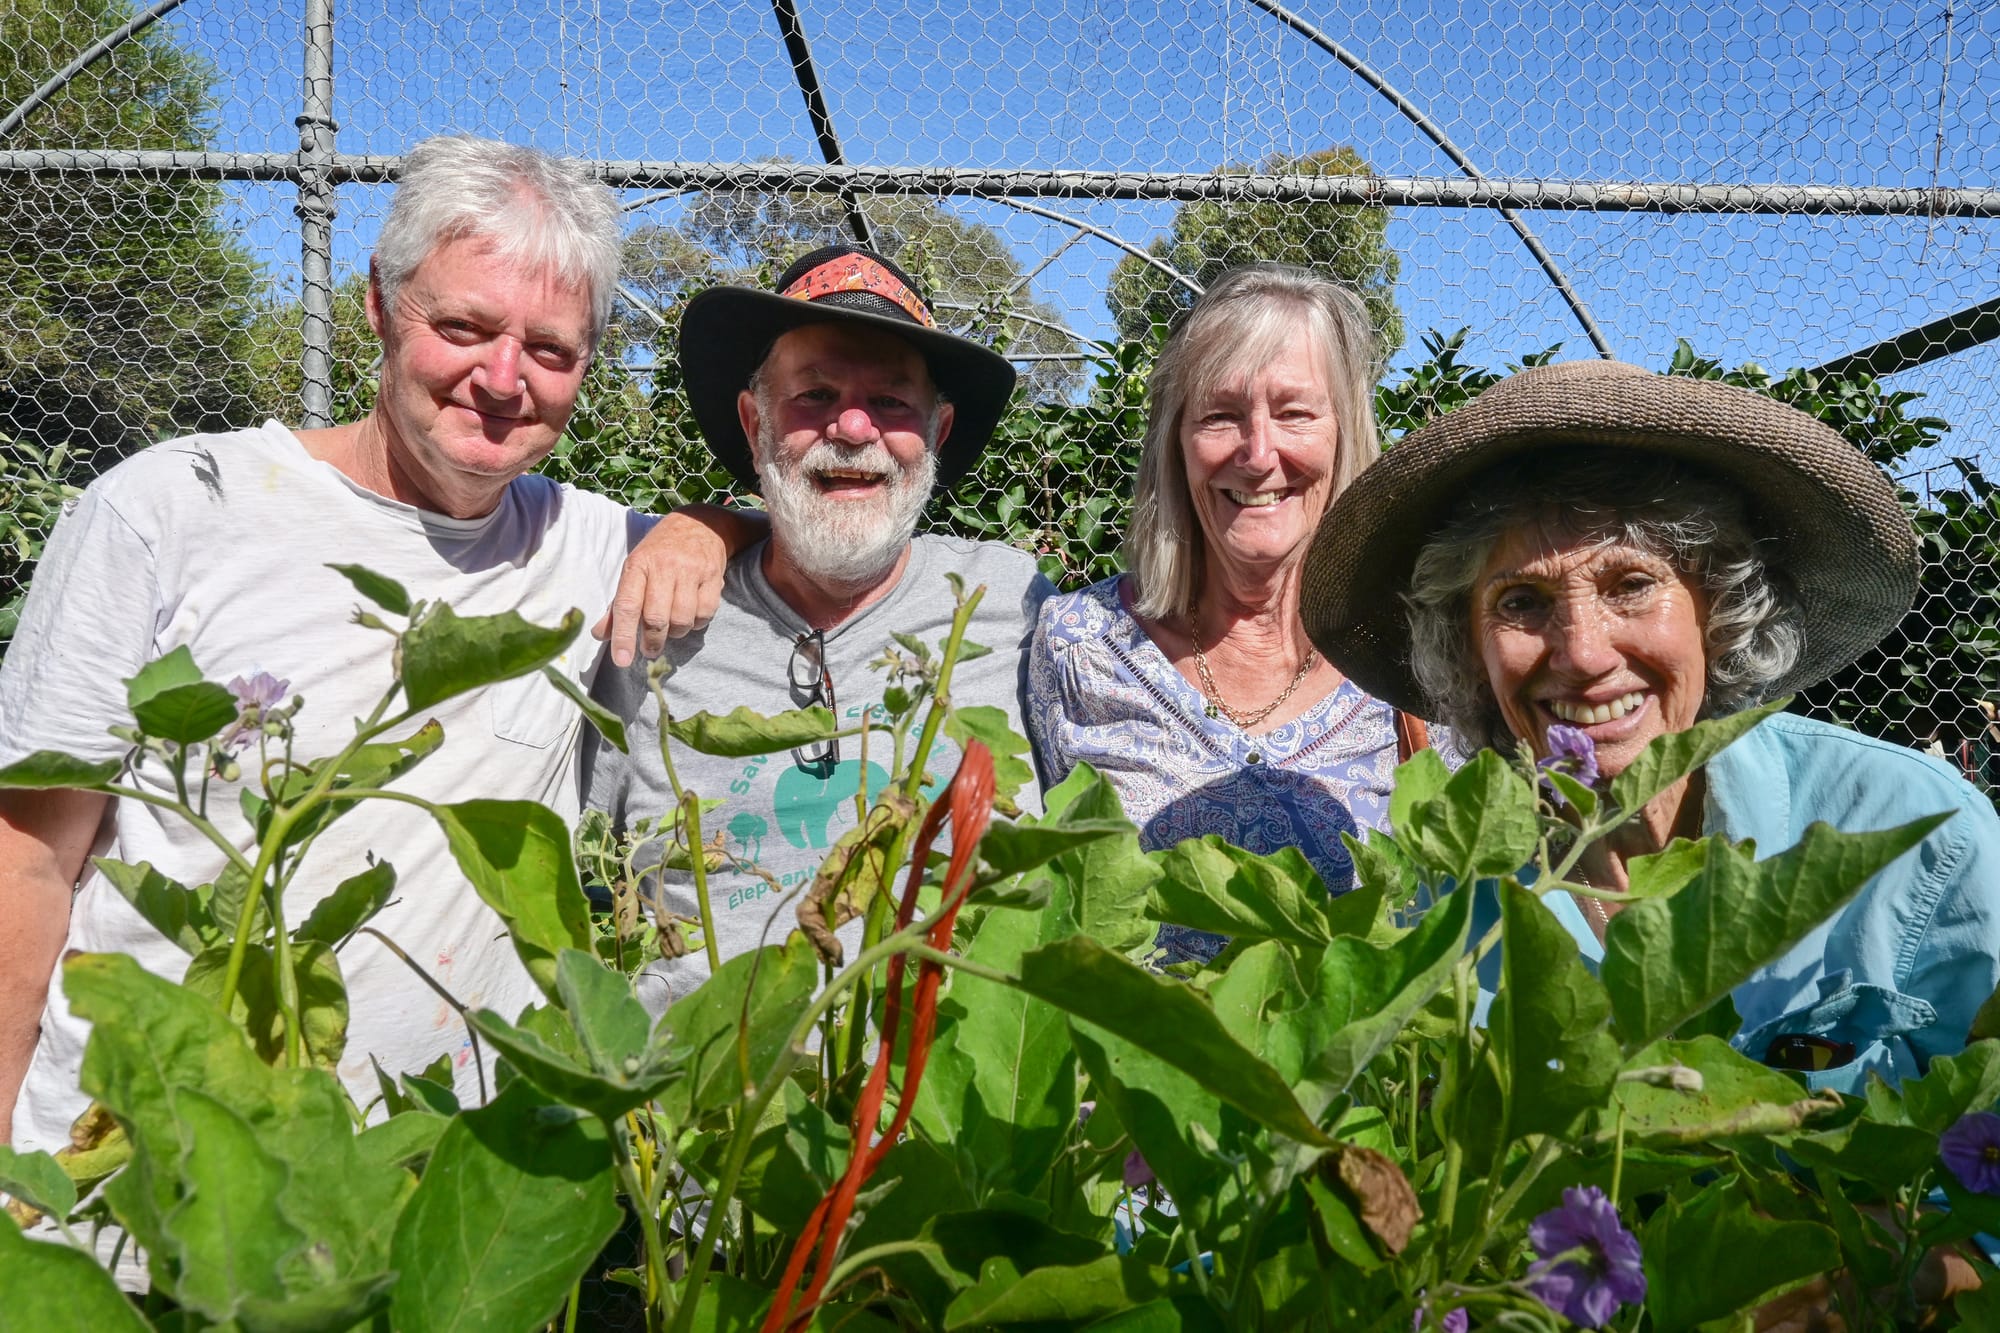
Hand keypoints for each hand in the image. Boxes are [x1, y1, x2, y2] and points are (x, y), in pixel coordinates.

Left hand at [594, 504, 765, 664]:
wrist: (699, 524)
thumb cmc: (661, 552)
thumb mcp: (635, 570)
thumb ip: (619, 604)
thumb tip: (600, 635)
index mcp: (638, 565)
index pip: (626, 606)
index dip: (623, 636)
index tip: (622, 661)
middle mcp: (664, 567)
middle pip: (656, 618)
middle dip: (652, 641)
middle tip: (649, 650)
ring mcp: (691, 571)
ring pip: (682, 620)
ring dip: (676, 632)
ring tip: (671, 627)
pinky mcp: (713, 576)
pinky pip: (705, 614)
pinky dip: (696, 623)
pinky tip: (690, 615)